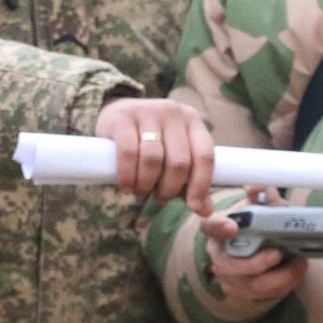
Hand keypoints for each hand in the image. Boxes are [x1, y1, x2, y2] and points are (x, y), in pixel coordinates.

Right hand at [94, 97, 214, 214]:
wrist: (116, 113)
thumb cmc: (151, 141)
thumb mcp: (174, 155)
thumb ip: (190, 183)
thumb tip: (205, 211)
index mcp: (193, 121)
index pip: (205, 156)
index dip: (201, 185)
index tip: (194, 207)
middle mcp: (173, 112)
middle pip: (179, 161)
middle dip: (169, 189)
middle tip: (159, 198)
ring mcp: (147, 111)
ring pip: (153, 158)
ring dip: (146, 184)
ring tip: (140, 192)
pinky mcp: (123, 117)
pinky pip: (128, 152)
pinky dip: (128, 175)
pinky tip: (126, 186)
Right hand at [197, 187, 308, 303]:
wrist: (257, 247)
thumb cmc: (255, 224)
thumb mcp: (259, 206)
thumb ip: (262, 195)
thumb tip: (258, 187)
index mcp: (218, 229)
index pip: (210, 226)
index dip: (219, 227)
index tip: (233, 226)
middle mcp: (218, 255)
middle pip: (227, 265)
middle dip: (256, 262)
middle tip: (278, 253)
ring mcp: (228, 277)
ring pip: (250, 284)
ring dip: (279, 276)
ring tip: (298, 262)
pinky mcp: (243, 292)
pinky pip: (265, 294)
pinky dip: (285, 284)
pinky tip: (298, 271)